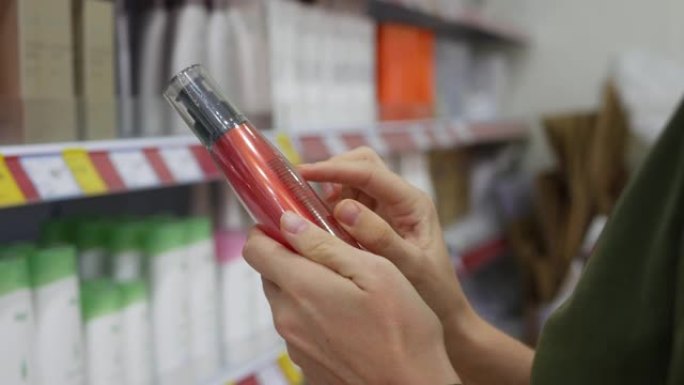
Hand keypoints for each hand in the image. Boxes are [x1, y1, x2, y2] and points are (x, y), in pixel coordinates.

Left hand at [243, 212, 458, 384]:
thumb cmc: (404, 331)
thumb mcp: (375, 272)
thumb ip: (325, 245)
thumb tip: (287, 223)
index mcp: (301, 288)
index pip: (255, 249)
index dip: (267, 230)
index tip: (290, 222)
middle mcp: (288, 318)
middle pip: (271, 273)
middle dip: (292, 256)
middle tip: (331, 251)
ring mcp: (294, 344)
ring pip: (286, 299)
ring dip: (306, 286)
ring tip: (347, 287)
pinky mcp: (305, 362)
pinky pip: (299, 325)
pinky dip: (314, 313)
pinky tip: (349, 317)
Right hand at [299, 147, 473, 325]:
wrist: (445, 314)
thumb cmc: (433, 292)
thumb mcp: (410, 267)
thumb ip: (380, 238)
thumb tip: (344, 208)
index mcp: (412, 203)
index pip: (370, 171)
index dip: (335, 169)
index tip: (304, 172)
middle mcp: (400, 200)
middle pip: (362, 164)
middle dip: (332, 171)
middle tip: (304, 191)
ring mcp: (387, 209)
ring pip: (352, 180)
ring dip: (330, 189)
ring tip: (310, 212)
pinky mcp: (376, 223)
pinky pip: (349, 202)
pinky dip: (331, 207)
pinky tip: (319, 226)